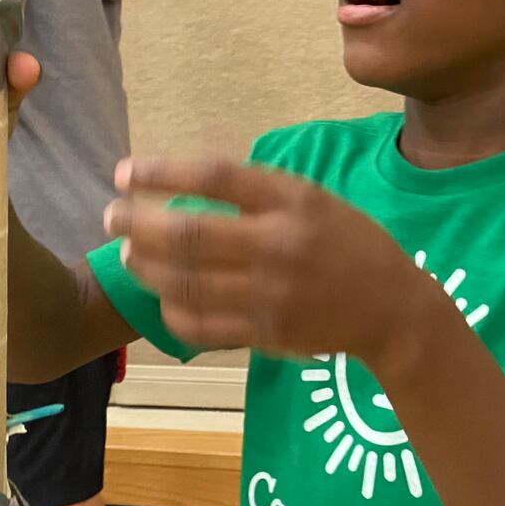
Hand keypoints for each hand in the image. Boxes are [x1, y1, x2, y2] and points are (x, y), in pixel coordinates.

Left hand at [104, 158, 437, 368]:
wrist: (393, 309)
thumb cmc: (349, 243)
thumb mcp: (314, 201)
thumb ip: (259, 192)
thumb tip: (186, 186)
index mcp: (292, 201)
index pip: (213, 178)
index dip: (160, 172)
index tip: (124, 173)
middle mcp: (279, 244)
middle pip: (188, 234)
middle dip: (136, 223)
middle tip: (111, 217)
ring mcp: (271, 293)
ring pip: (185, 282)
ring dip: (145, 267)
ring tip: (130, 254)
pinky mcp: (266, 333)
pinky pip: (200, 325)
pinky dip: (170, 310)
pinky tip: (162, 297)